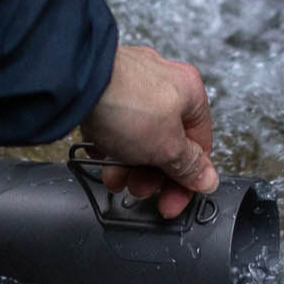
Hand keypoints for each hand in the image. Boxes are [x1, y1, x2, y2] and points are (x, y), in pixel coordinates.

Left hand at [81, 45, 218, 218]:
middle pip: (167, 142)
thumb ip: (189, 166)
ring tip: (114, 176)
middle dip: (152, 174)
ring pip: (139, 135)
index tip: (172, 200)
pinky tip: (100, 153)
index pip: (200, 146)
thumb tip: (206, 178)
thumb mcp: (167, 147)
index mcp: (190, 92)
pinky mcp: (105, 88)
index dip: (187, 180)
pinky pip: (115, 123)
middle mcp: (165, 82)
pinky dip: (110, 142)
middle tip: (139, 189)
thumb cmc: (125, 102)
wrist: (76, 82)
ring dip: (128, 163)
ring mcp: (133, 83)